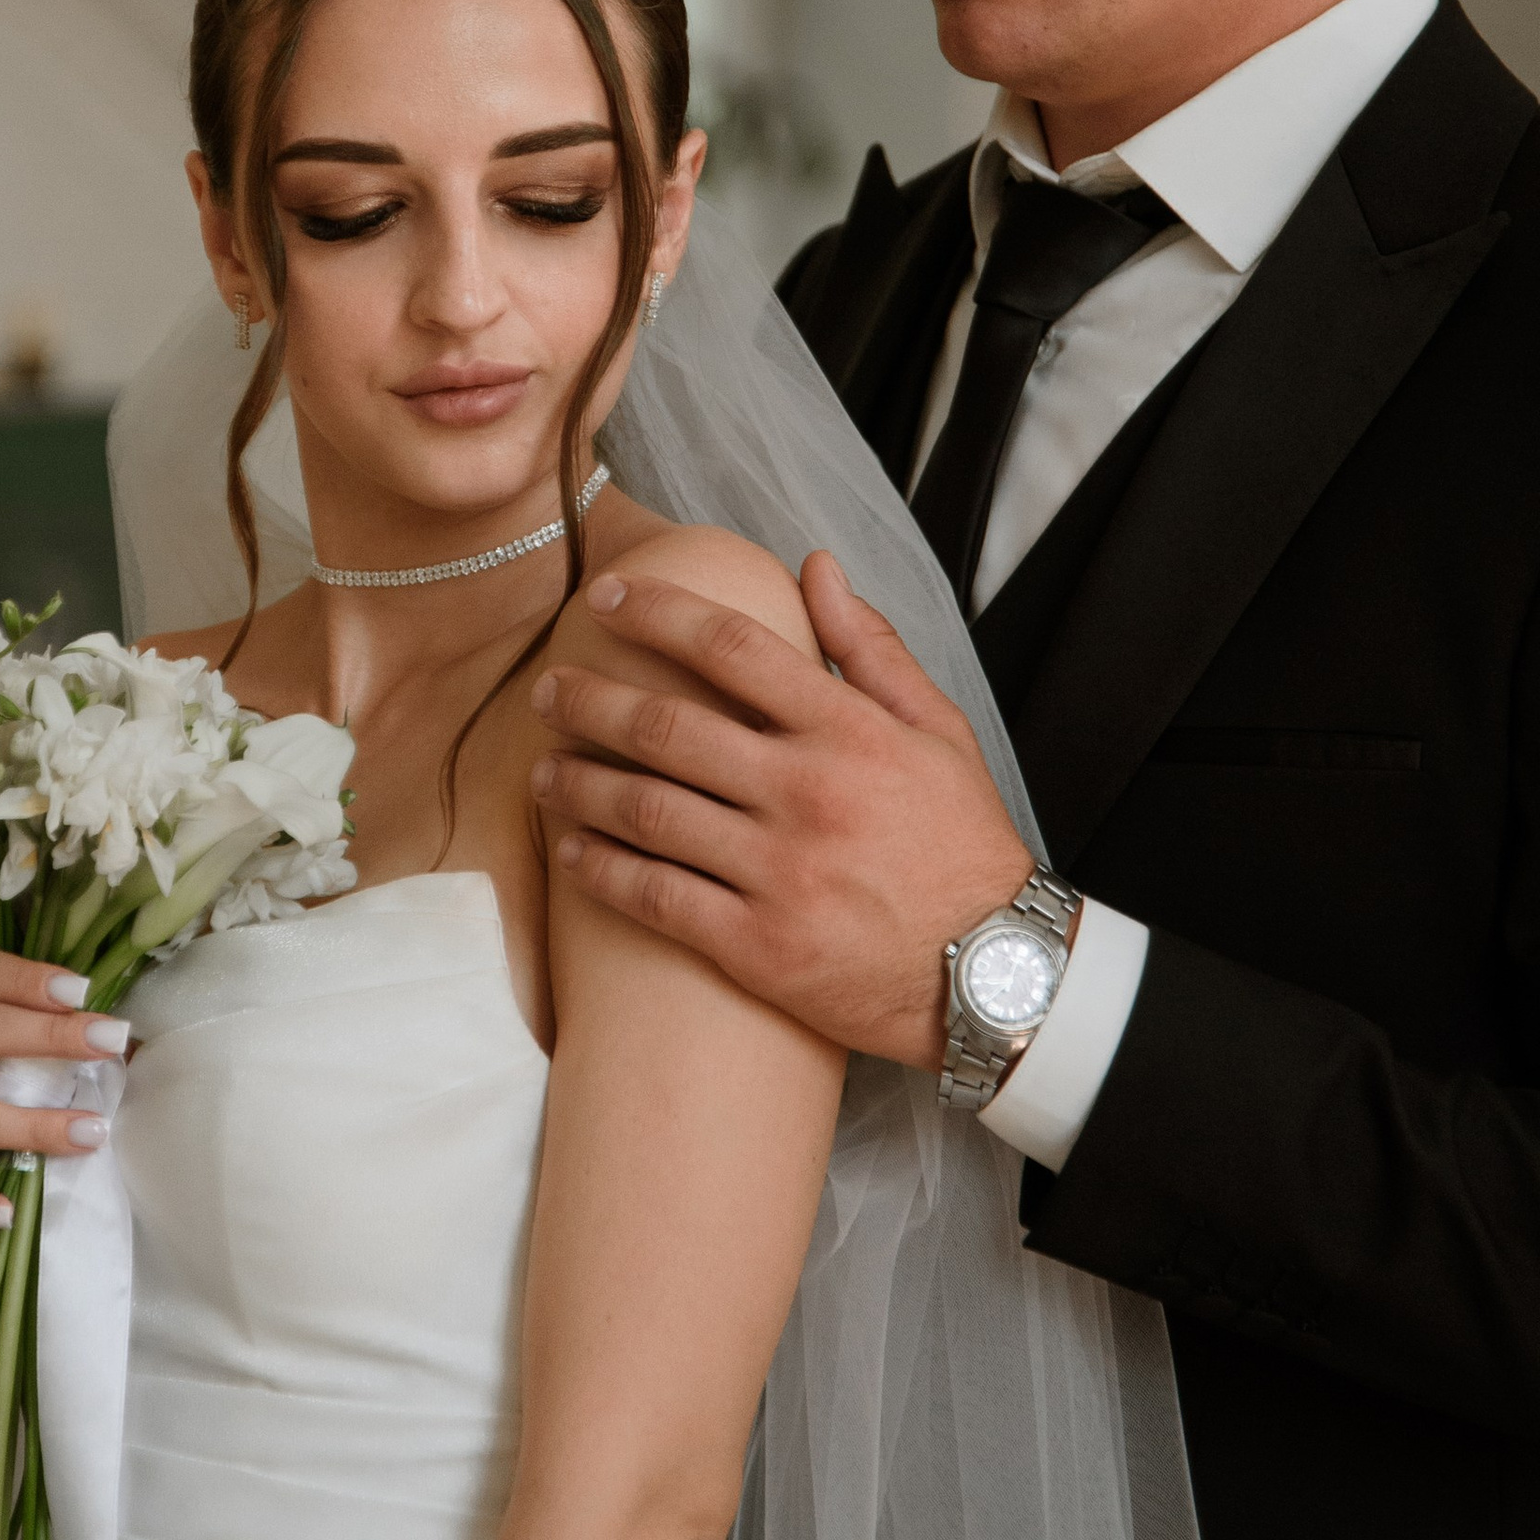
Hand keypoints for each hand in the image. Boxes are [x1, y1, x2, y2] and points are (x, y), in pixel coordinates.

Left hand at [529, 551, 1032, 1064]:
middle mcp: (806, 793)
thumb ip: (871, 647)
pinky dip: (602, 870)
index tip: (608, 595)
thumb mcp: (938, 731)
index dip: (659, 612)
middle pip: (667, 727)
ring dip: (579, 784)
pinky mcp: (759, 946)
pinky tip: (571, 850)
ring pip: (647, 811)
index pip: (733, 647)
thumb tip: (815, 566)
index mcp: (849, 732)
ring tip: (544, 769)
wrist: (996, 972)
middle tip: (547, 688)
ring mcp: (778, 873)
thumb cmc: (963, 844)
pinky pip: (657, 898)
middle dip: (591, 699)